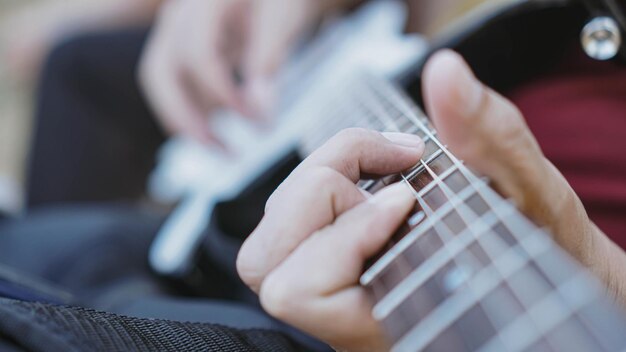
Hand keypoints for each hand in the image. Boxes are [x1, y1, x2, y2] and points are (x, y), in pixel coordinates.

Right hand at [139, 0, 356, 143]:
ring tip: (222, 150)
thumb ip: (268, 61)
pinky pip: (176, 83)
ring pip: (162, 82)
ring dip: (186, 120)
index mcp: (204, 2)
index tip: (255, 118)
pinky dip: (194, 109)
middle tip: (222, 151)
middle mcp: (179, 15)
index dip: (222, 92)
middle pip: (160, 73)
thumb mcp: (282, 19)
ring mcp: (176, 30)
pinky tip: (218, 132)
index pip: (198, 53)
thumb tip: (260, 112)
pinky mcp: (184, 47)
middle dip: (187, 118)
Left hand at [238, 50, 625, 349]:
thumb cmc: (540, 253)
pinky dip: (324, 183)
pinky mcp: (329, 269)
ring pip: (266, 246)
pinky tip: (373, 174)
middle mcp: (341, 320)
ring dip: (318, 183)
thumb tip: (444, 74)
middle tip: (391, 168)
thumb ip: (490, 136)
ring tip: (382, 167)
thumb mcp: (531, 191)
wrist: (533, 282)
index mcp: (380, 325)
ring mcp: (331, 297)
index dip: (346, 232)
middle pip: (263, 264)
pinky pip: (291, 227)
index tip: (409, 197)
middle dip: (321, 191)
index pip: (298, 291)